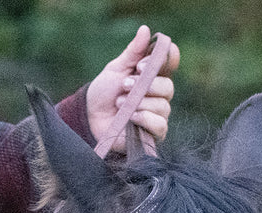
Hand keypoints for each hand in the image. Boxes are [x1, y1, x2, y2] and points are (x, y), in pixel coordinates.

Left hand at [85, 24, 179, 151]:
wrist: (89, 117)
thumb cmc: (104, 92)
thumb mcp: (116, 69)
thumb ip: (133, 52)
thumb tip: (145, 30)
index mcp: (154, 75)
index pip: (171, 62)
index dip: (164, 60)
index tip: (142, 64)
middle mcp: (159, 95)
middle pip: (168, 87)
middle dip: (146, 86)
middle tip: (124, 86)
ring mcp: (157, 114)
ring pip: (163, 106)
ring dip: (140, 104)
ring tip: (120, 103)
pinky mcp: (152, 134)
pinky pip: (160, 125)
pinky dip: (146, 119)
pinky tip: (132, 117)